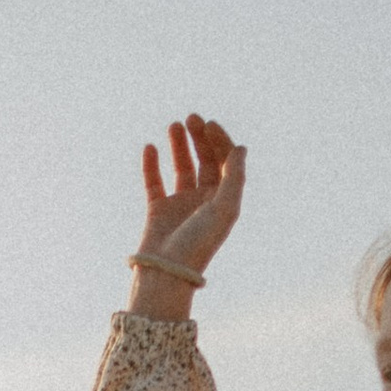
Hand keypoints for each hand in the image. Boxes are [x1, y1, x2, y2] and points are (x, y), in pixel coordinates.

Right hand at [131, 113, 244, 308]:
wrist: (167, 272)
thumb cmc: (199, 244)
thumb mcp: (224, 209)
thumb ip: (234, 177)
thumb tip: (241, 148)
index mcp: (224, 200)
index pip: (225, 162)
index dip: (219, 140)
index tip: (209, 125)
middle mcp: (204, 200)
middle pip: (205, 160)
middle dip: (199, 138)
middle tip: (191, 118)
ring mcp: (180, 204)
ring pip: (182, 167)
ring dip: (179, 145)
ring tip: (174, 125)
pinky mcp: (157, 210)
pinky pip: (155, 182)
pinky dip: (152, 165)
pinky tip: (150, 148)